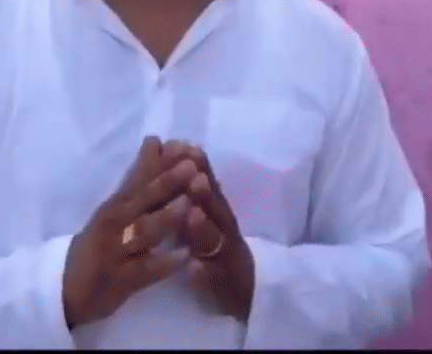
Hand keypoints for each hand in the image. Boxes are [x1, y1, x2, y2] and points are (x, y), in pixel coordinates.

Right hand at [61, 137, 199, 329]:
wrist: (63, 290)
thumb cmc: (98, 244)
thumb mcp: (113, 210)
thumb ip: (136, 179)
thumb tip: (157, 142)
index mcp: (114, 205)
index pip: (138, 179)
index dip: (160, 163)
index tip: (183, 145)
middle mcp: (113, 225)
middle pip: (141, 201)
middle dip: (166, 183)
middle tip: (190, 166)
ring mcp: (115, 252)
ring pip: (143, 233)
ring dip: (165, 218)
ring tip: (187, 204)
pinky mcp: (119, 281)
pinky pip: (143, 271)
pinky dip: (163, 264)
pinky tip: (184, 255)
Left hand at [162, 141, 254, 321]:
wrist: (252, 287)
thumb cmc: (220, 244)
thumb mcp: (209, 212)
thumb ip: (195, 185)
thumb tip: (179, 149)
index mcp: (217, 210)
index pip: (206, 184)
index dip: (195, 165)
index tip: (181, 145)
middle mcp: (225, 228)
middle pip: (214, 208)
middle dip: (203, 192)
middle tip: (191, 174)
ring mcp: (227, 256)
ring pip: (216, 241)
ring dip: (204, 228)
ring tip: (193, 215)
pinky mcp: (227, 284)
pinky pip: (216, 278)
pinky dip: (204, 272)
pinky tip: (193, 267)